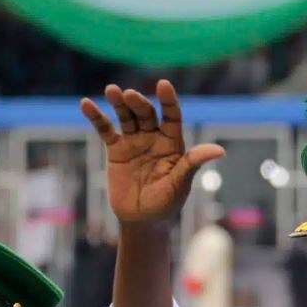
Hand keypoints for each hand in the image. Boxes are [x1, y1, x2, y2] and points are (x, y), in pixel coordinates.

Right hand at [81, 80, 224, 222]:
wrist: (142, 221)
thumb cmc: (166, 204)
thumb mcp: (180, 183)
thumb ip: (193, 164)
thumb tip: (219, 151)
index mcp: (173, 144)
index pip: (172, 116)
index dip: (169, 100)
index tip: (163, 85)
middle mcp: (154, 138)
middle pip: (146, 114)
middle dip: (139, 103)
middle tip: (130, 95)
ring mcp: (134, 142)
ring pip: (127, 116)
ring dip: (119, 103)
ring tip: (112, 90)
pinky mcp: (116, 150)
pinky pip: (106, 130)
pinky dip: (96, 117)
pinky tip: (86, 103)